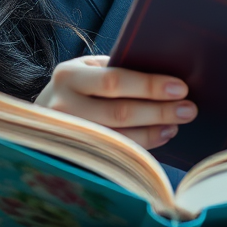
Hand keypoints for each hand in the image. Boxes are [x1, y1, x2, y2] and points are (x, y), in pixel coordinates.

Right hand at [35, 53, 197, 150]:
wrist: (38, 119)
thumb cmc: (75, 88)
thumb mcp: (85, 71)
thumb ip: (113, 69)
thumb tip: (162, 71)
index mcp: (68, 75)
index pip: (114, 81)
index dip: (149, 86)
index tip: (181, 88)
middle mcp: (62, 106)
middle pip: (120, 112)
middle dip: (159, 111)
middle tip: (189, 109)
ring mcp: (67, 136)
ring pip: (119, 137)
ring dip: (154, 131)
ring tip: (176, 123)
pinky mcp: (75, 156)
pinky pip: (115, 154)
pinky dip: (143, 145)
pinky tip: (161, 136)